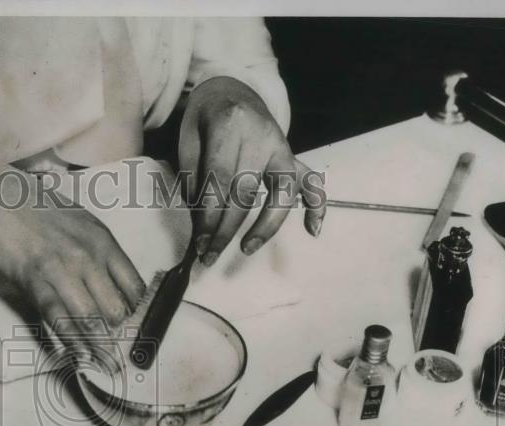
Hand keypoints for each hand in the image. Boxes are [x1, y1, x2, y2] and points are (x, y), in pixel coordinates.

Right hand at [0, 157, 144, 342]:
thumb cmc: (37, 209)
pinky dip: (69, 340)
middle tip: (119, 353)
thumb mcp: (81, 224)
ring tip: (107, 366)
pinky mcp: (34, 278)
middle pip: (115, 308)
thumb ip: (98, 253)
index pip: (134, 287)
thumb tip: (111, 284)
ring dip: (100, 347)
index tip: (134, 330)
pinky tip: (78, 356)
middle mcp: (88, 257)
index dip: (137, 314)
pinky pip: (57, 316)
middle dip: (119, 335)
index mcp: (104, 242)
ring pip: (90, 317)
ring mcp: (62, 269)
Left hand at [178, 76, 325, 265]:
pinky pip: (311, 182)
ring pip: (281, 193)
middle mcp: (261, 136)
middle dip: (227, 230)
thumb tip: (202, 221)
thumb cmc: (204, 120)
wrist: (231, 91)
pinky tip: (313, 231)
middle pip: (246, 193)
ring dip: (265, 226)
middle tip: (209, 256)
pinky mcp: (292, 156)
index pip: (220, 181)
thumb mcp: (188, 139)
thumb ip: (193, 176)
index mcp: (229, 125)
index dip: (209, 217)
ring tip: (247, 249)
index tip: (200, 243)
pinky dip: (316, 206)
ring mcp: (282, 146)